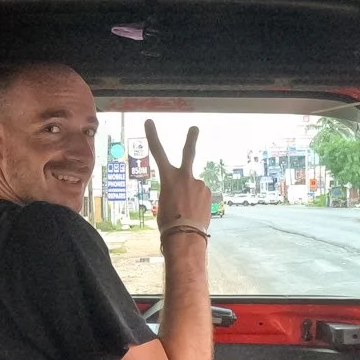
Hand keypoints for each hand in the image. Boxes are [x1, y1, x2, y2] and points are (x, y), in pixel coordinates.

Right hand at [145, 119, 212, 233]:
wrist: (184, 237)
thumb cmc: (168, 224)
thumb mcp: (164, 205)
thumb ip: (173, 193)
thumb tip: (183, 196)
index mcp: (168, 178)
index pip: (158, 152)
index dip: (153, 136)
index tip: (150, 122)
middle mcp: (185, 177)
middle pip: (189, 153)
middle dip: (191, 139)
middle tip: (194, 128)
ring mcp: (199, 184)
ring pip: (194, 188)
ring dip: (191, 198)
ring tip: (186, 214)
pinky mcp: (209, 194)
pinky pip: (201, 197)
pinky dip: (198, 205)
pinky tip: (194, 216)